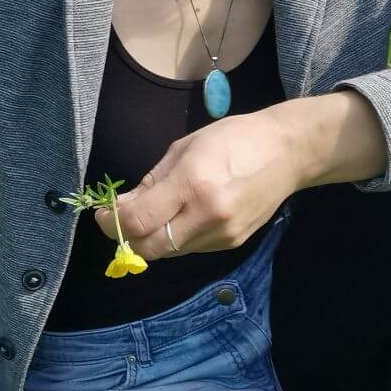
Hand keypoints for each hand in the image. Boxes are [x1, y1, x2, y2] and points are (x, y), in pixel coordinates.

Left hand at [94, 109, 298, 260]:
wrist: (287, 153)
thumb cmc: (233, 138)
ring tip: (155, 213)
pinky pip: (190, 248)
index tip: (103, 215)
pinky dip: (177, 236)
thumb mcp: (184, 148)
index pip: (138, 222)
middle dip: (127, 238)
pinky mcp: (233, 244)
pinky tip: (184, 215)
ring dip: (152, 237)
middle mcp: (208, 215)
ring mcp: (222, 234)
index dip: (111, 224)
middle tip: (120, 221)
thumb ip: (151, 183)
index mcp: (192, 183)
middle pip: (149, 248)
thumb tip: (121, 209)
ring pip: (169, 251)